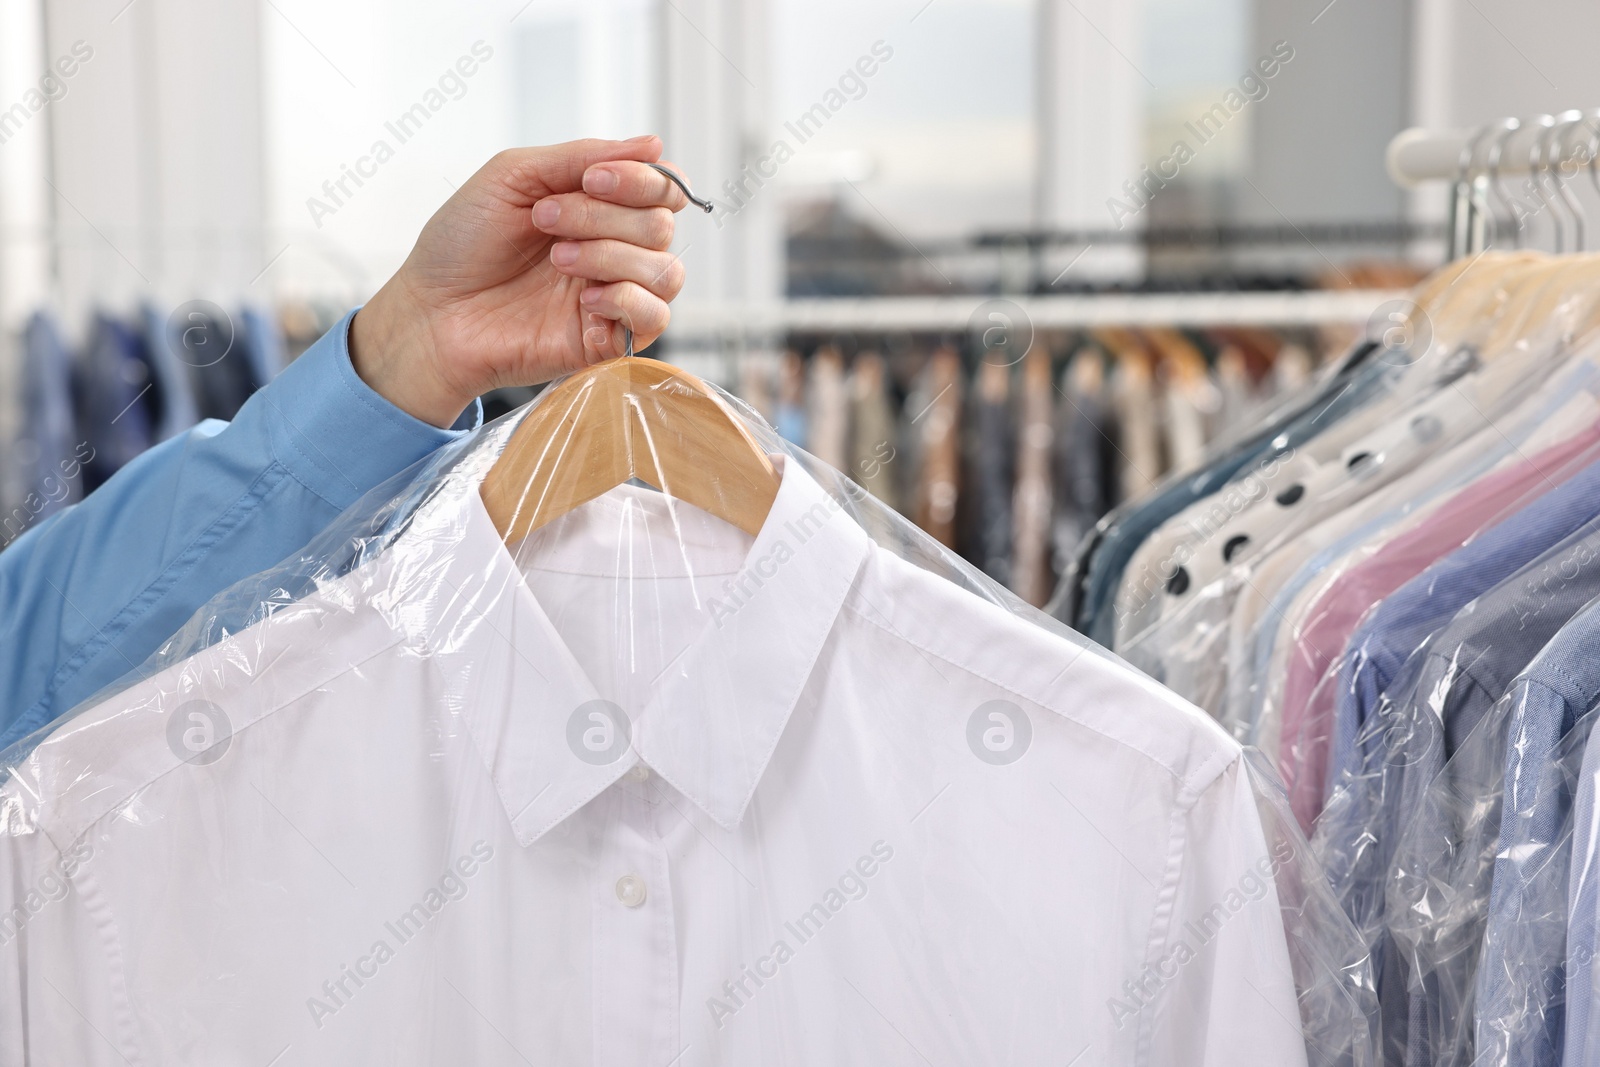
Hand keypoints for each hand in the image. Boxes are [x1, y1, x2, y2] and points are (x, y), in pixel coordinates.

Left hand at [349, 136, 692, 426]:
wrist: (430, 311)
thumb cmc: (462, 245)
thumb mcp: (514, 176)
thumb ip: (583, 156)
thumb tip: (653, 144)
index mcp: (599, 207)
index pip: (663, 189)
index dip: (642, 180)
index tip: (592, 180)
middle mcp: (615, 250)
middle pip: (661, 225)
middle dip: (604, 216)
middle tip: (546, 220)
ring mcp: (614, 296)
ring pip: (665, 271)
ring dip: (611, 256)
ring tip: (558, 259)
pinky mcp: (608, 340)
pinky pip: (655, 319)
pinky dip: (626, 300)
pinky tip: (584, 299)